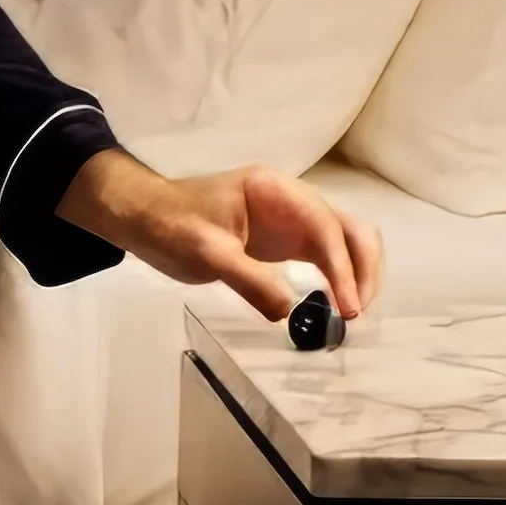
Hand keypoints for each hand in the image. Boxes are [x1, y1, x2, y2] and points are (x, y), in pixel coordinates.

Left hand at [58, 148, 383, 322]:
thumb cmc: (169, 225)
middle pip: (348, 229)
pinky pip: (325, 258)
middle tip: (355, 313)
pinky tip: (334, 307)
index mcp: (273, 190)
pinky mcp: (285, 242)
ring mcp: (291, 220)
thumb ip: (248, 280)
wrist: (143, 217)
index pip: (324, 226)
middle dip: (362, 269)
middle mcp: (291, 200)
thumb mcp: (205, 253)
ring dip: (355, 275)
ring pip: (343, 243)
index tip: (347, 307)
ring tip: (350, 315)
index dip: (342, 267)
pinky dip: (337, 279)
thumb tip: (289, 313)